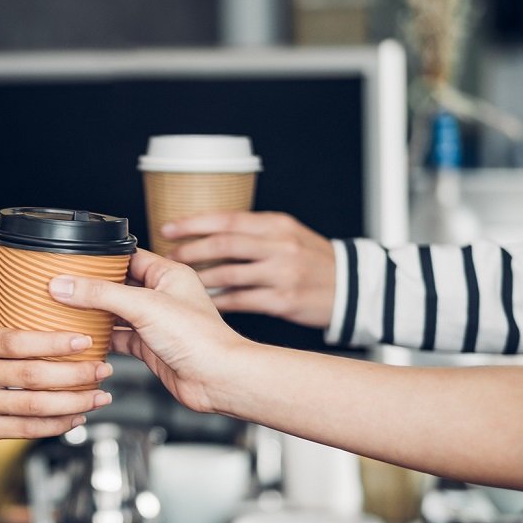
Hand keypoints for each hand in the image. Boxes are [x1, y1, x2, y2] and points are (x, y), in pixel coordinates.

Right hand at [0, 324, 111, 444]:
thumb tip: (47, 332)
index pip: (19, 341)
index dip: (55, 342)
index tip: (84, 341)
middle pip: (33, 375)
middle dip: (76, 374)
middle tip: (104, 369)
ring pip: (34, 405)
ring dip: (73, 402)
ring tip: (99, 396)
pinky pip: (25, 430)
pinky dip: (54, 425)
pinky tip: (74, 418)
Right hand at [47, 250, 248, 413]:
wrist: (217, 379)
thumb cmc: (199, 338)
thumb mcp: (144, 306)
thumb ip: (101, 294)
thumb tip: (66, 285)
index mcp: (168, 274)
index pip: (128, 256)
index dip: (101, 258)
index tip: (73, 261)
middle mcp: (162, 296)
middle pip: (118, 285)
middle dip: (93, 287)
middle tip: (64, 286)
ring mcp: (155, 323)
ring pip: (116, 313)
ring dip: (95, 314)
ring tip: (66, 310)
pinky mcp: (150, 347)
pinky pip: (119, 338)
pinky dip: (102, 339)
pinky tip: (84, 338)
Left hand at [161, 212, 335, 329]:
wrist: (354, 287)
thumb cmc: (314, 260)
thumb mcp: (289, 234)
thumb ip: (254, 232)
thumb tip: (207, 232)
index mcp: (277, 225)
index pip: (227, 219)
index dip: (193, 223)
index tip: (168, 228)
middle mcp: (279, 246)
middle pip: (224, 244)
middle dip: (190, 251)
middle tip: (168, 258)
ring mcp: (282, 274)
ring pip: (228, 274)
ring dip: (199, 278)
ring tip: (180, 282)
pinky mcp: (283, 300)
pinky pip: (240, 301)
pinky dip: (217, 302)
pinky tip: (202, 302)